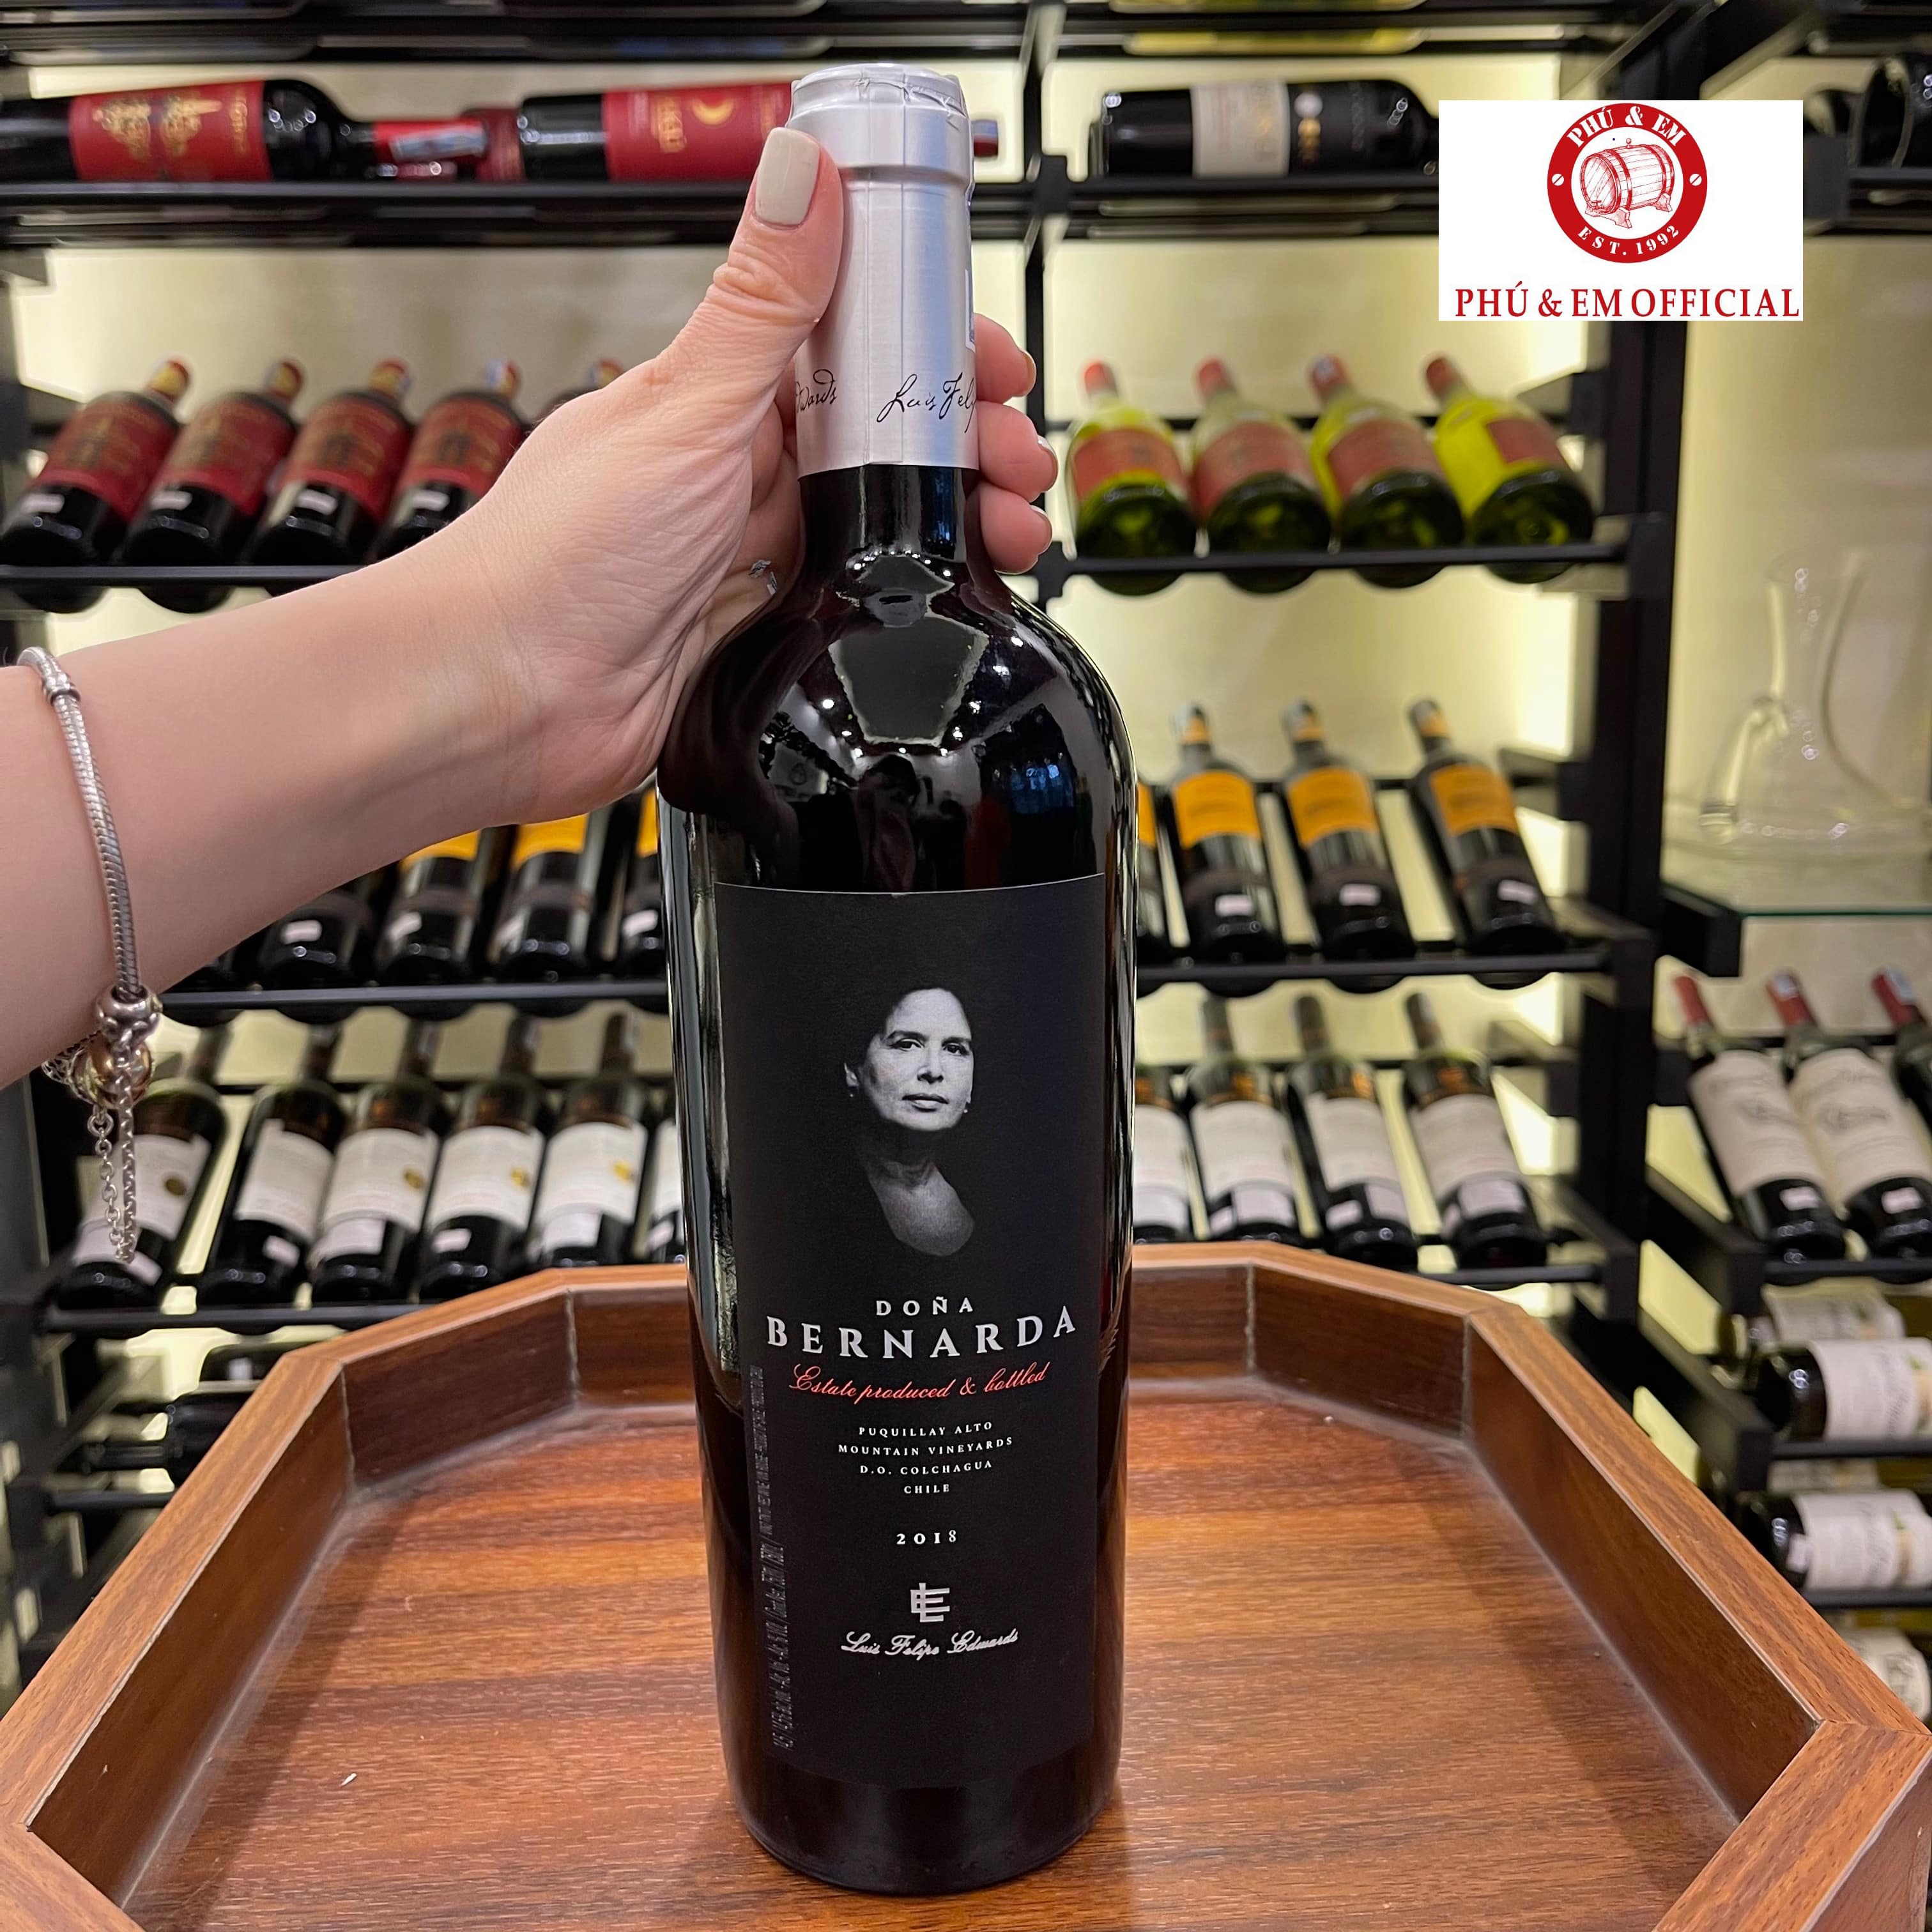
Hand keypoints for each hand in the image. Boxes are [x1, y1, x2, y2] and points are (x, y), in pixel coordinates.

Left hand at [412, 128, 1057, 825]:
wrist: (507, 699)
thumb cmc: (560, 556)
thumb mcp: (684, 409)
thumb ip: (758, 304)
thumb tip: (801, 171)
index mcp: (713, 398)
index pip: (846, 349)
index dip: (929, 352)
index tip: (992, 364)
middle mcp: (733, 472)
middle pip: (877, 439)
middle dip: (962, 443)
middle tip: (1018, 460)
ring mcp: (748, 556)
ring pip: (876, 522)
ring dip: (952, 521)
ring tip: (1012, 531)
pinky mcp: (759, 636)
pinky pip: (854, 603)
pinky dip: (907, 597)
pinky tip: (945, 597)